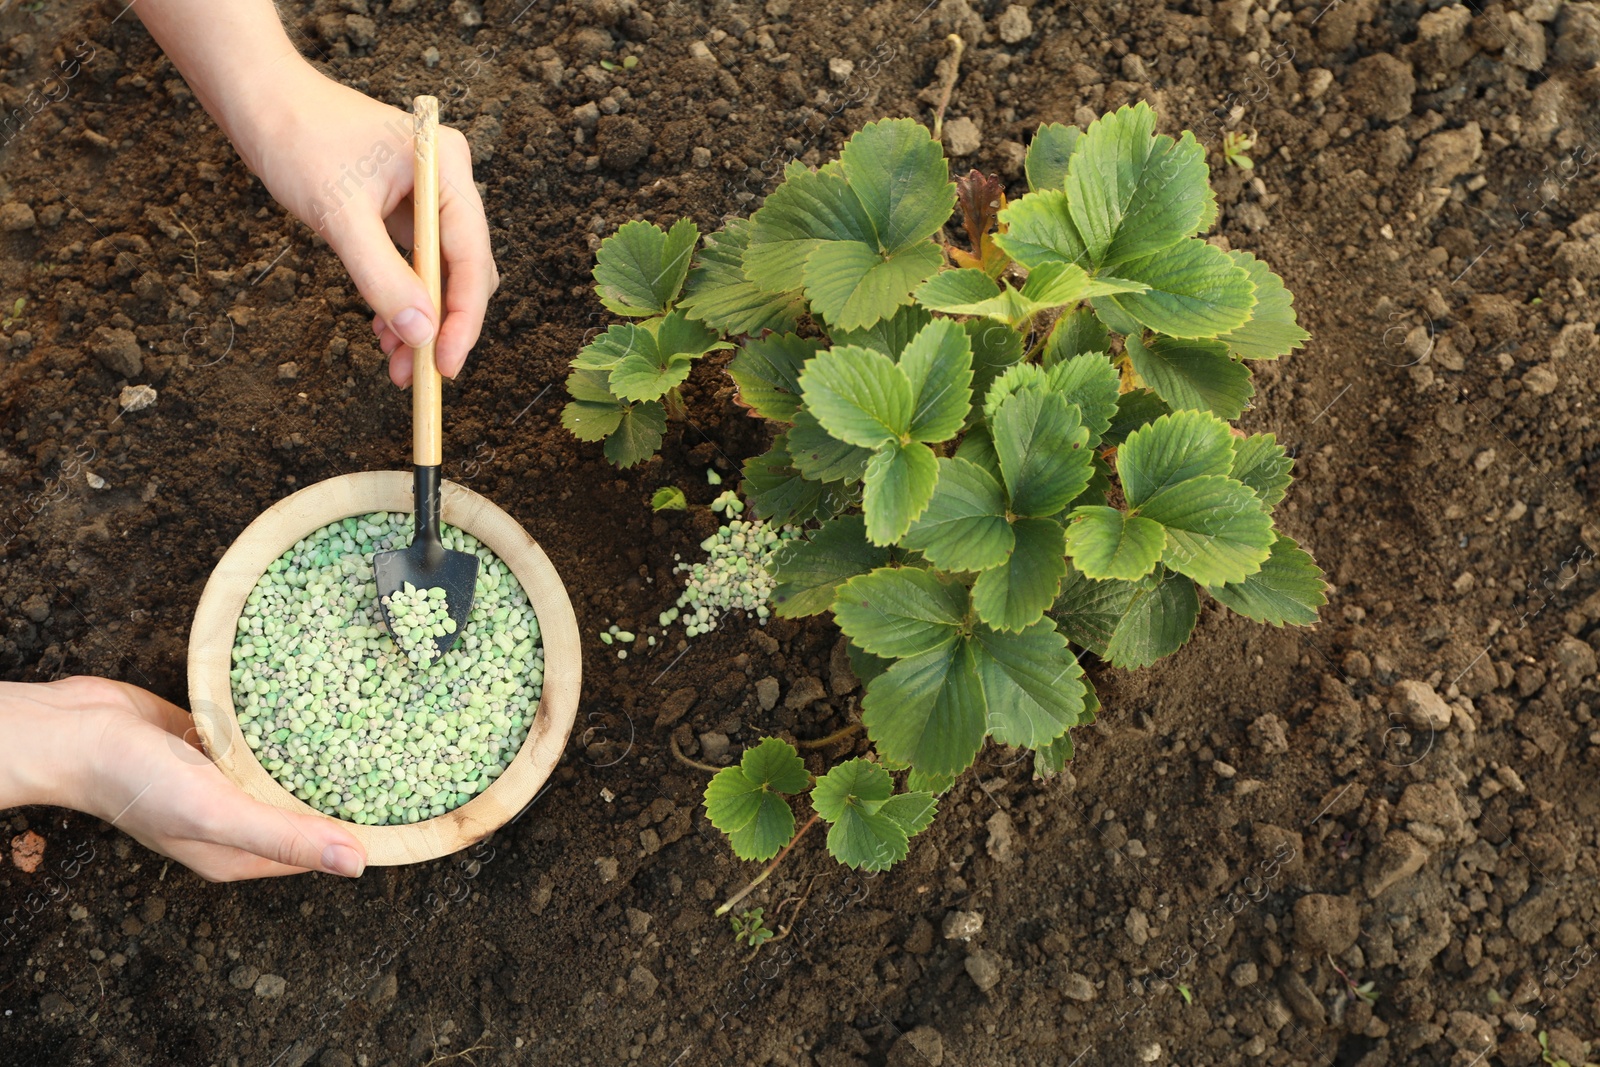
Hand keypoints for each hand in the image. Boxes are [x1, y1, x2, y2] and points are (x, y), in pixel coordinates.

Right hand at [5, 677, 366, 881]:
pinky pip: (261, 736)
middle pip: (304, 808)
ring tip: (371, 721)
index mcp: (238, 853)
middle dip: (345, 787)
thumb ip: (284, 836)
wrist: (73, 730)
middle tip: (401, 752)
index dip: (360, 833)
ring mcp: (222, 779)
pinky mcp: (211, 741)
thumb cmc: (134, 781)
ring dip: (316, 752)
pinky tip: (317, 701)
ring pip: (284, 769)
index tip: (408, 807)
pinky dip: (285, 723)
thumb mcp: (217, 813)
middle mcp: (234, 820)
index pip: (315, 849)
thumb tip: (355, 864)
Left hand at [235, 63, 498, 386]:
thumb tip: (422, 334)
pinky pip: (415, 267)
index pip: (470, 254)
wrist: (259, 103)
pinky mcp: (403, 211)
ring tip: (397, 363)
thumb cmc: (297, 138)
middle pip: (465, 270)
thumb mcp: (339, 215)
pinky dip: (402, 301)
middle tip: (421, 371)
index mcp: (445, 166)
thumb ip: (382, 277)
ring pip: (440, 275)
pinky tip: (384, 330)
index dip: (463, 315)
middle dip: (442, 324)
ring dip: (421, 320)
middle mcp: (446, 180)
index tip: (447, 363)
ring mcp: (426, 197)